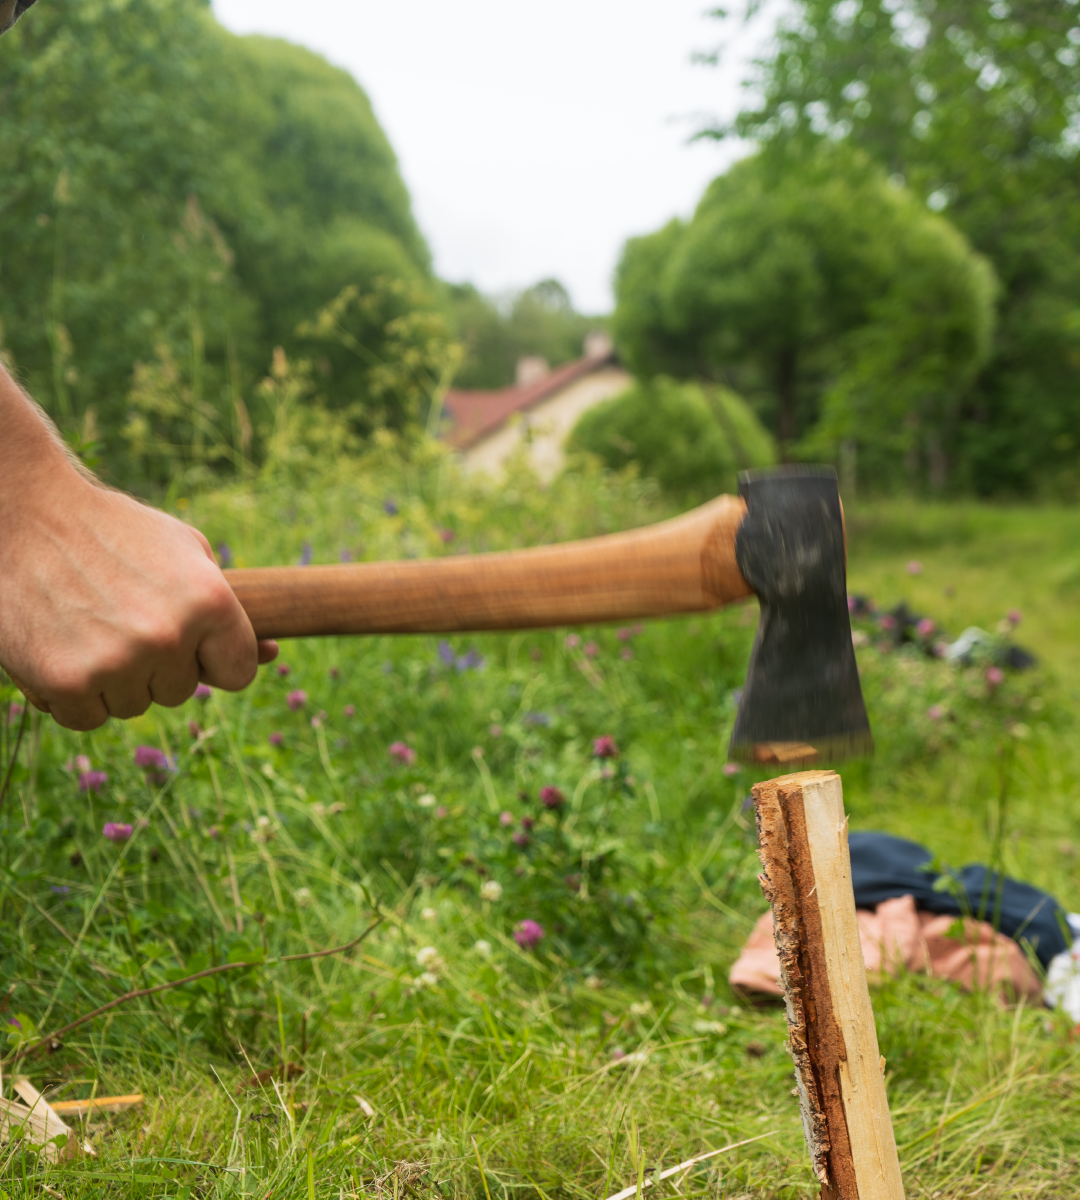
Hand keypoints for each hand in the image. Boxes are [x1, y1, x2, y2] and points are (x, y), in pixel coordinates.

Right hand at [0, 373, 276, 728]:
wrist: (24, 513)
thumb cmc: (113, 532)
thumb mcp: (185, 552)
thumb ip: (228, 606)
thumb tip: (274, 653)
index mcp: (209, 602)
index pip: (239, 672)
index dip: (214, 662)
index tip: (193, 648)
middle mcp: (169, 636)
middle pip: (182, 692)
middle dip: (159, 666)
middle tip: (123, 619)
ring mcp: (117, 663)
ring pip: (134, 706)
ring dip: (115, 680)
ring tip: (89, 626)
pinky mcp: (65, 683)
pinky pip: (87, 719)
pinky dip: (73, 695)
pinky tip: (61, 648)